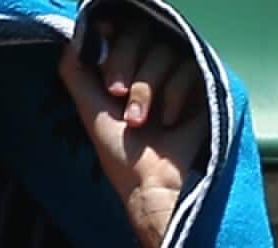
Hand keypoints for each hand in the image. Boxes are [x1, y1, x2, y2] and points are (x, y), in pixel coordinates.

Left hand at [59, 10, 209, 247]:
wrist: (151, 183)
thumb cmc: (120, 154)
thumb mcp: (89, 110)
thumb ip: (75, 72)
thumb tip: (75, 37)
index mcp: (125, 71)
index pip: (120, 34)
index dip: (112, 49)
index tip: (105, 77)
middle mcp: (151, 70)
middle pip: (141, 34)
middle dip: (124, 64)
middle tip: (116, 95)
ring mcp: (177, 76)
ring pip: (164, 50)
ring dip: (146, 88)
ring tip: (140, 121)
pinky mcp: (202, 86)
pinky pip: (189, 66)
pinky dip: (174, 94)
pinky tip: (169, 121)